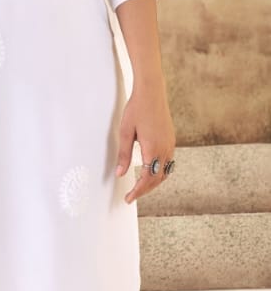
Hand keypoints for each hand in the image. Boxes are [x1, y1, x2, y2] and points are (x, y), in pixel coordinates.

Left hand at [115, 78, 175, 204]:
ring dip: (153, 182)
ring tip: (140, 186)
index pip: (147, 179)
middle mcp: (165, 149)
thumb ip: (123, 155)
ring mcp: (170, 144)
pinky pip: (167, 162)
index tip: (128, 198)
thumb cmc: (137, 109)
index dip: (138, 191)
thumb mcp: (125, 133)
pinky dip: (159, 171)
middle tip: (132, 195)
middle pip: (157, 179)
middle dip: (145, 190)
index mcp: (153, 149)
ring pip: (164, 172)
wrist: (151, 92)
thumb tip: (120, 174)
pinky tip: (150, 170)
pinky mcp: (171, 139)